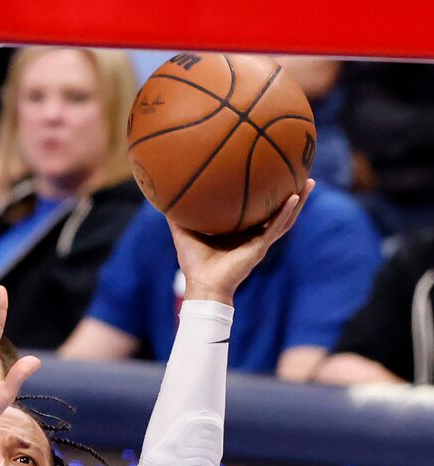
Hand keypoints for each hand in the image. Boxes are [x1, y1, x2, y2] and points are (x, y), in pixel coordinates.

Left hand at [170, 183, 311, 303]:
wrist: (202, 287)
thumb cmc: (194, 264)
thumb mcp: (184, 233)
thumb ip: (177, 216)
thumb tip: (164, 196)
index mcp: (240, 232)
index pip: (257, 210)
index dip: (266, 194)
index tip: (272, 173)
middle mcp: (254, 236)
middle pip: (277, 211)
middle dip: (290, 193)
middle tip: (300, 172)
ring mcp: (260, 242)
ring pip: (285, 218)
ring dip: (299, 201)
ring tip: (309, 182)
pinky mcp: (261, 248)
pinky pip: (277, 227)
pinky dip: (286, 212)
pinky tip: (295, 197)